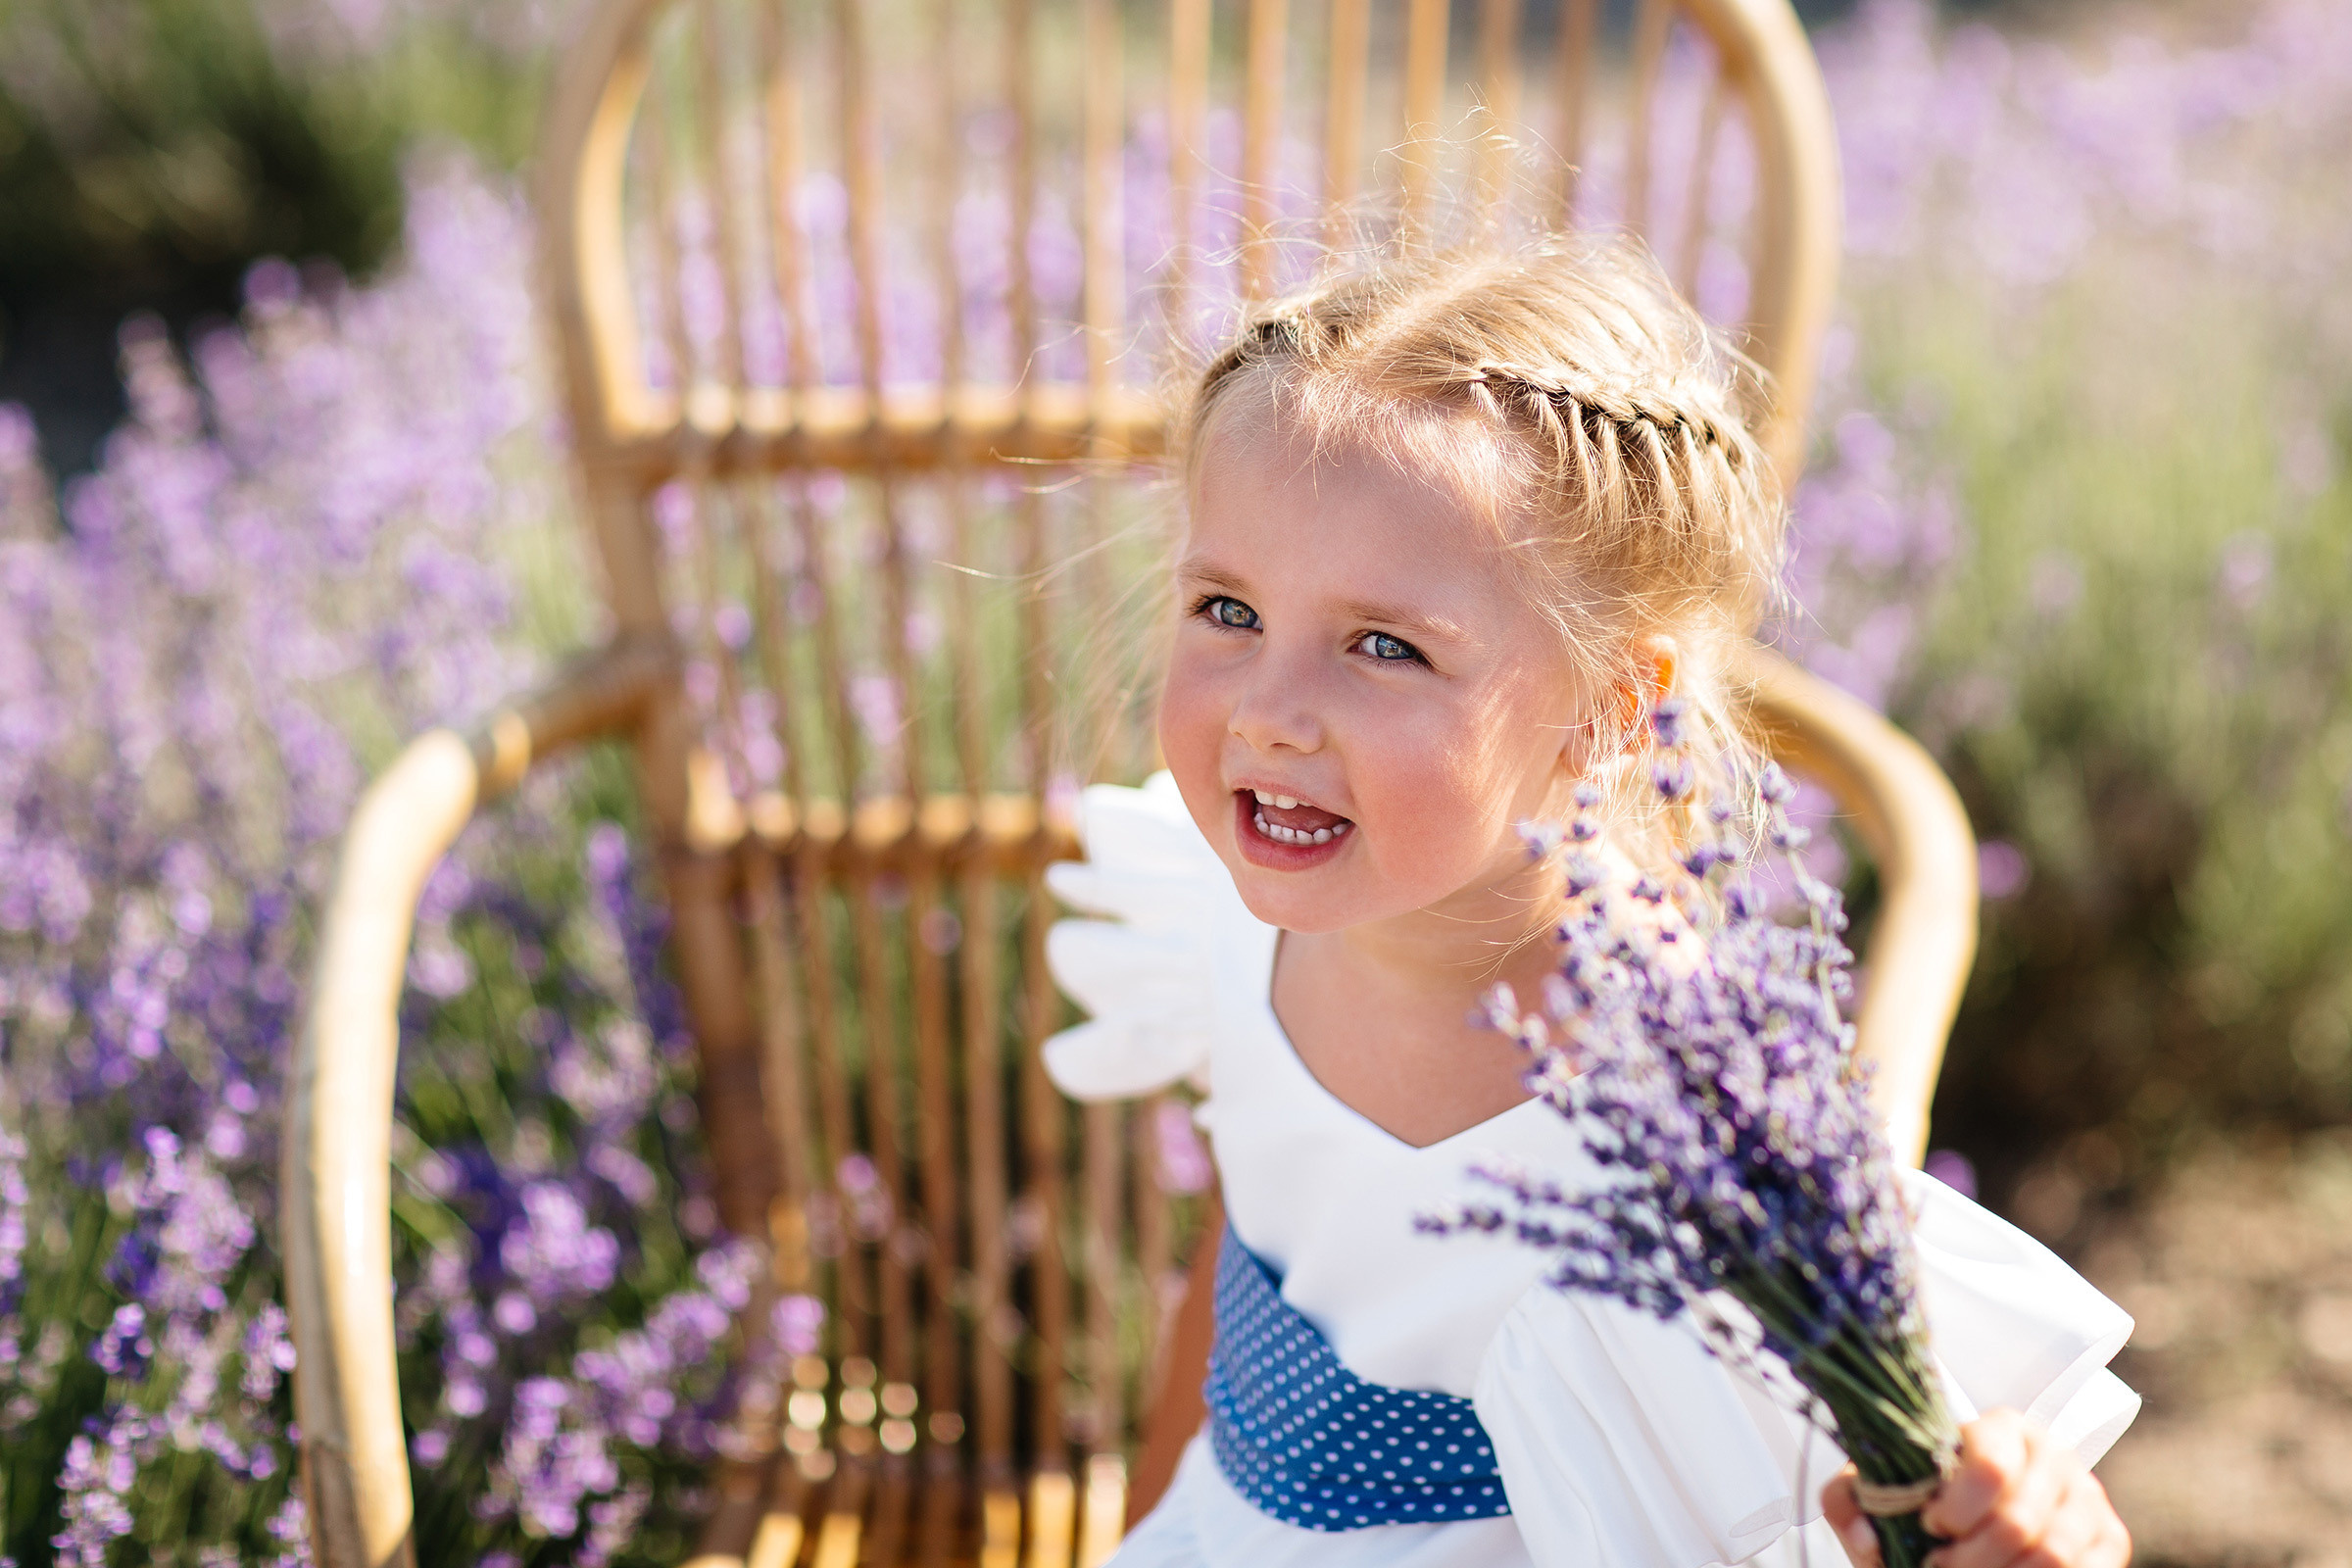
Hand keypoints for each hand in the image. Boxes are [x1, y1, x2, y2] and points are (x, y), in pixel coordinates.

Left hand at [1821, 1409, 2130, 1567]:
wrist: (1974, 1522)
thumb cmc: (1924, 1503)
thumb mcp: (1878, 1492)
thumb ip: (1849, 1499)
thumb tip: (1865, 1532)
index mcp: (2001, 1428)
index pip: (1991, 1463)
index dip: (1957, 1506)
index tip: (1930, 1526)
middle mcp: (2054, 1454)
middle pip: (2019, 1520)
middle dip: (1970, 1560)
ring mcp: (2088, 1497)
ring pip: (2053, 1553)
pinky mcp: (2112, 1538)